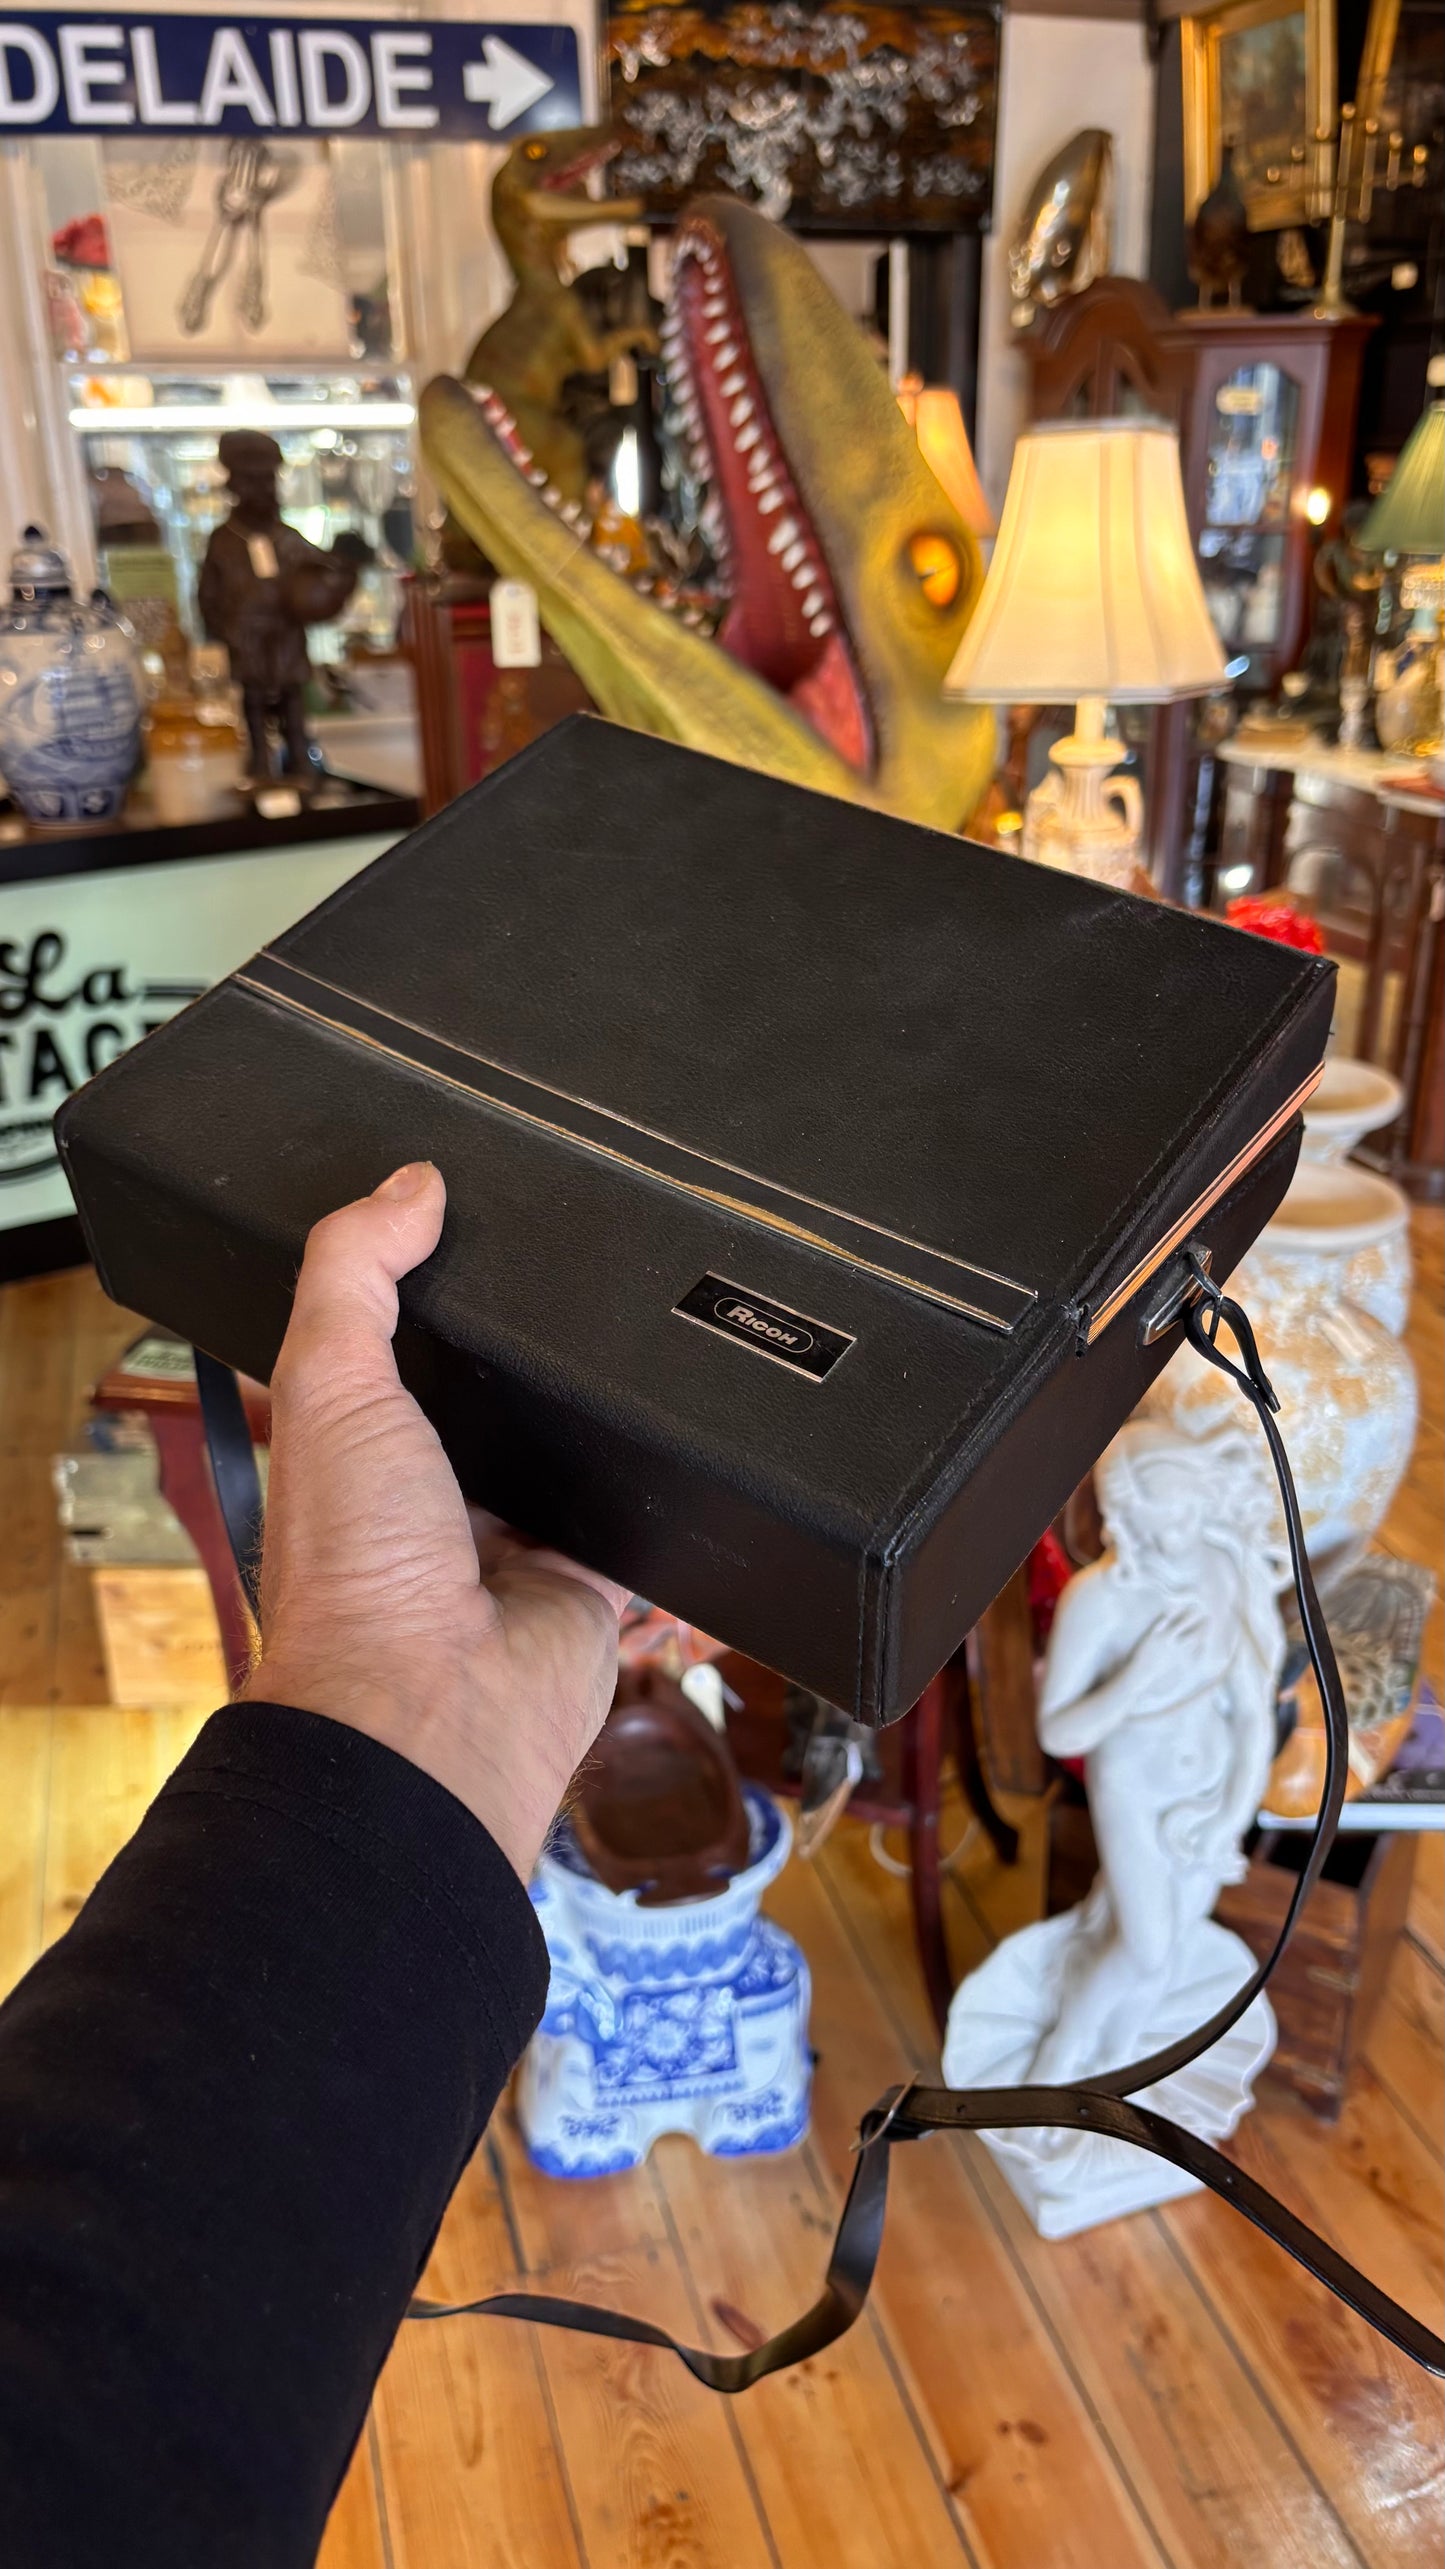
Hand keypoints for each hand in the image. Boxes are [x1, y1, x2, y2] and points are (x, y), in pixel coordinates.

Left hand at [241, 1163, 627, 1878]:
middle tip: (578, 1274)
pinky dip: (660, 1490)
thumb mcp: (329, 1382)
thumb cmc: (352, 1572)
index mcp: (359, 1448)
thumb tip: (410, 1184)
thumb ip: (356, 1274)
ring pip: (572, 1454)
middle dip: (529, 1354)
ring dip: (596, 1419)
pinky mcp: (588, 1583)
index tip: (465, 1224)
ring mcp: (515, 1541)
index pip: (395, 1347)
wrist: (430, 1708)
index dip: (424, 1289)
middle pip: (496, 1398)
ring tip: (639, 1335)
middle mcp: (434, 1494)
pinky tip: (682, 1434)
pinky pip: (639, 1521)